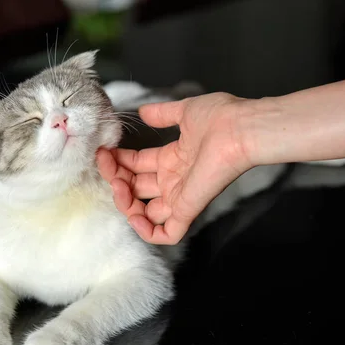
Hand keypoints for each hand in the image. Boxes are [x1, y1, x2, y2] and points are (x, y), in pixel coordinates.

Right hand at [97, 92, 253, 244]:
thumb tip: (143, 112)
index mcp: (173, 159)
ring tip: (117, 184)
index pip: (138, 166)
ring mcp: (180, 197)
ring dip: (125, 203)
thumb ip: (163, 114)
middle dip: (116, 180)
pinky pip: (165, 233)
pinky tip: (132, 214)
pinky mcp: (187, 210)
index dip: (119, 161)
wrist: (240, 128)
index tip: (104, 151)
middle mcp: (174, 180)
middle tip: (107, 165)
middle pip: (137, 189)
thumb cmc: (219, 118)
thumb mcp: (185, 111)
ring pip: (145, 214)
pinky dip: (146, 231)